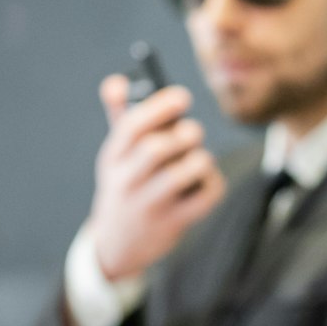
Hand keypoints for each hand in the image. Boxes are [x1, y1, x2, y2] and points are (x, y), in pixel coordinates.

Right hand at [87, 75, 225, 282]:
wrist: (119, 243)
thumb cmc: (126, 184)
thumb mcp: (116, 155)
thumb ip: (120, 117)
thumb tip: (117, 82)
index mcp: (113, 157)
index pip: (131, 127)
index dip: (159, 107)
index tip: (182, 96)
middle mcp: (127, 181)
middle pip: (156, 149)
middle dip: (183, 135)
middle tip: (193, 132)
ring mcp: (150, 205)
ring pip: (182, 175)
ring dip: (200, 159)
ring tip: (199, 159)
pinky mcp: (173, 224)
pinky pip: (204, 198)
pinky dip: (213, 183)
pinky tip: (206, 181)